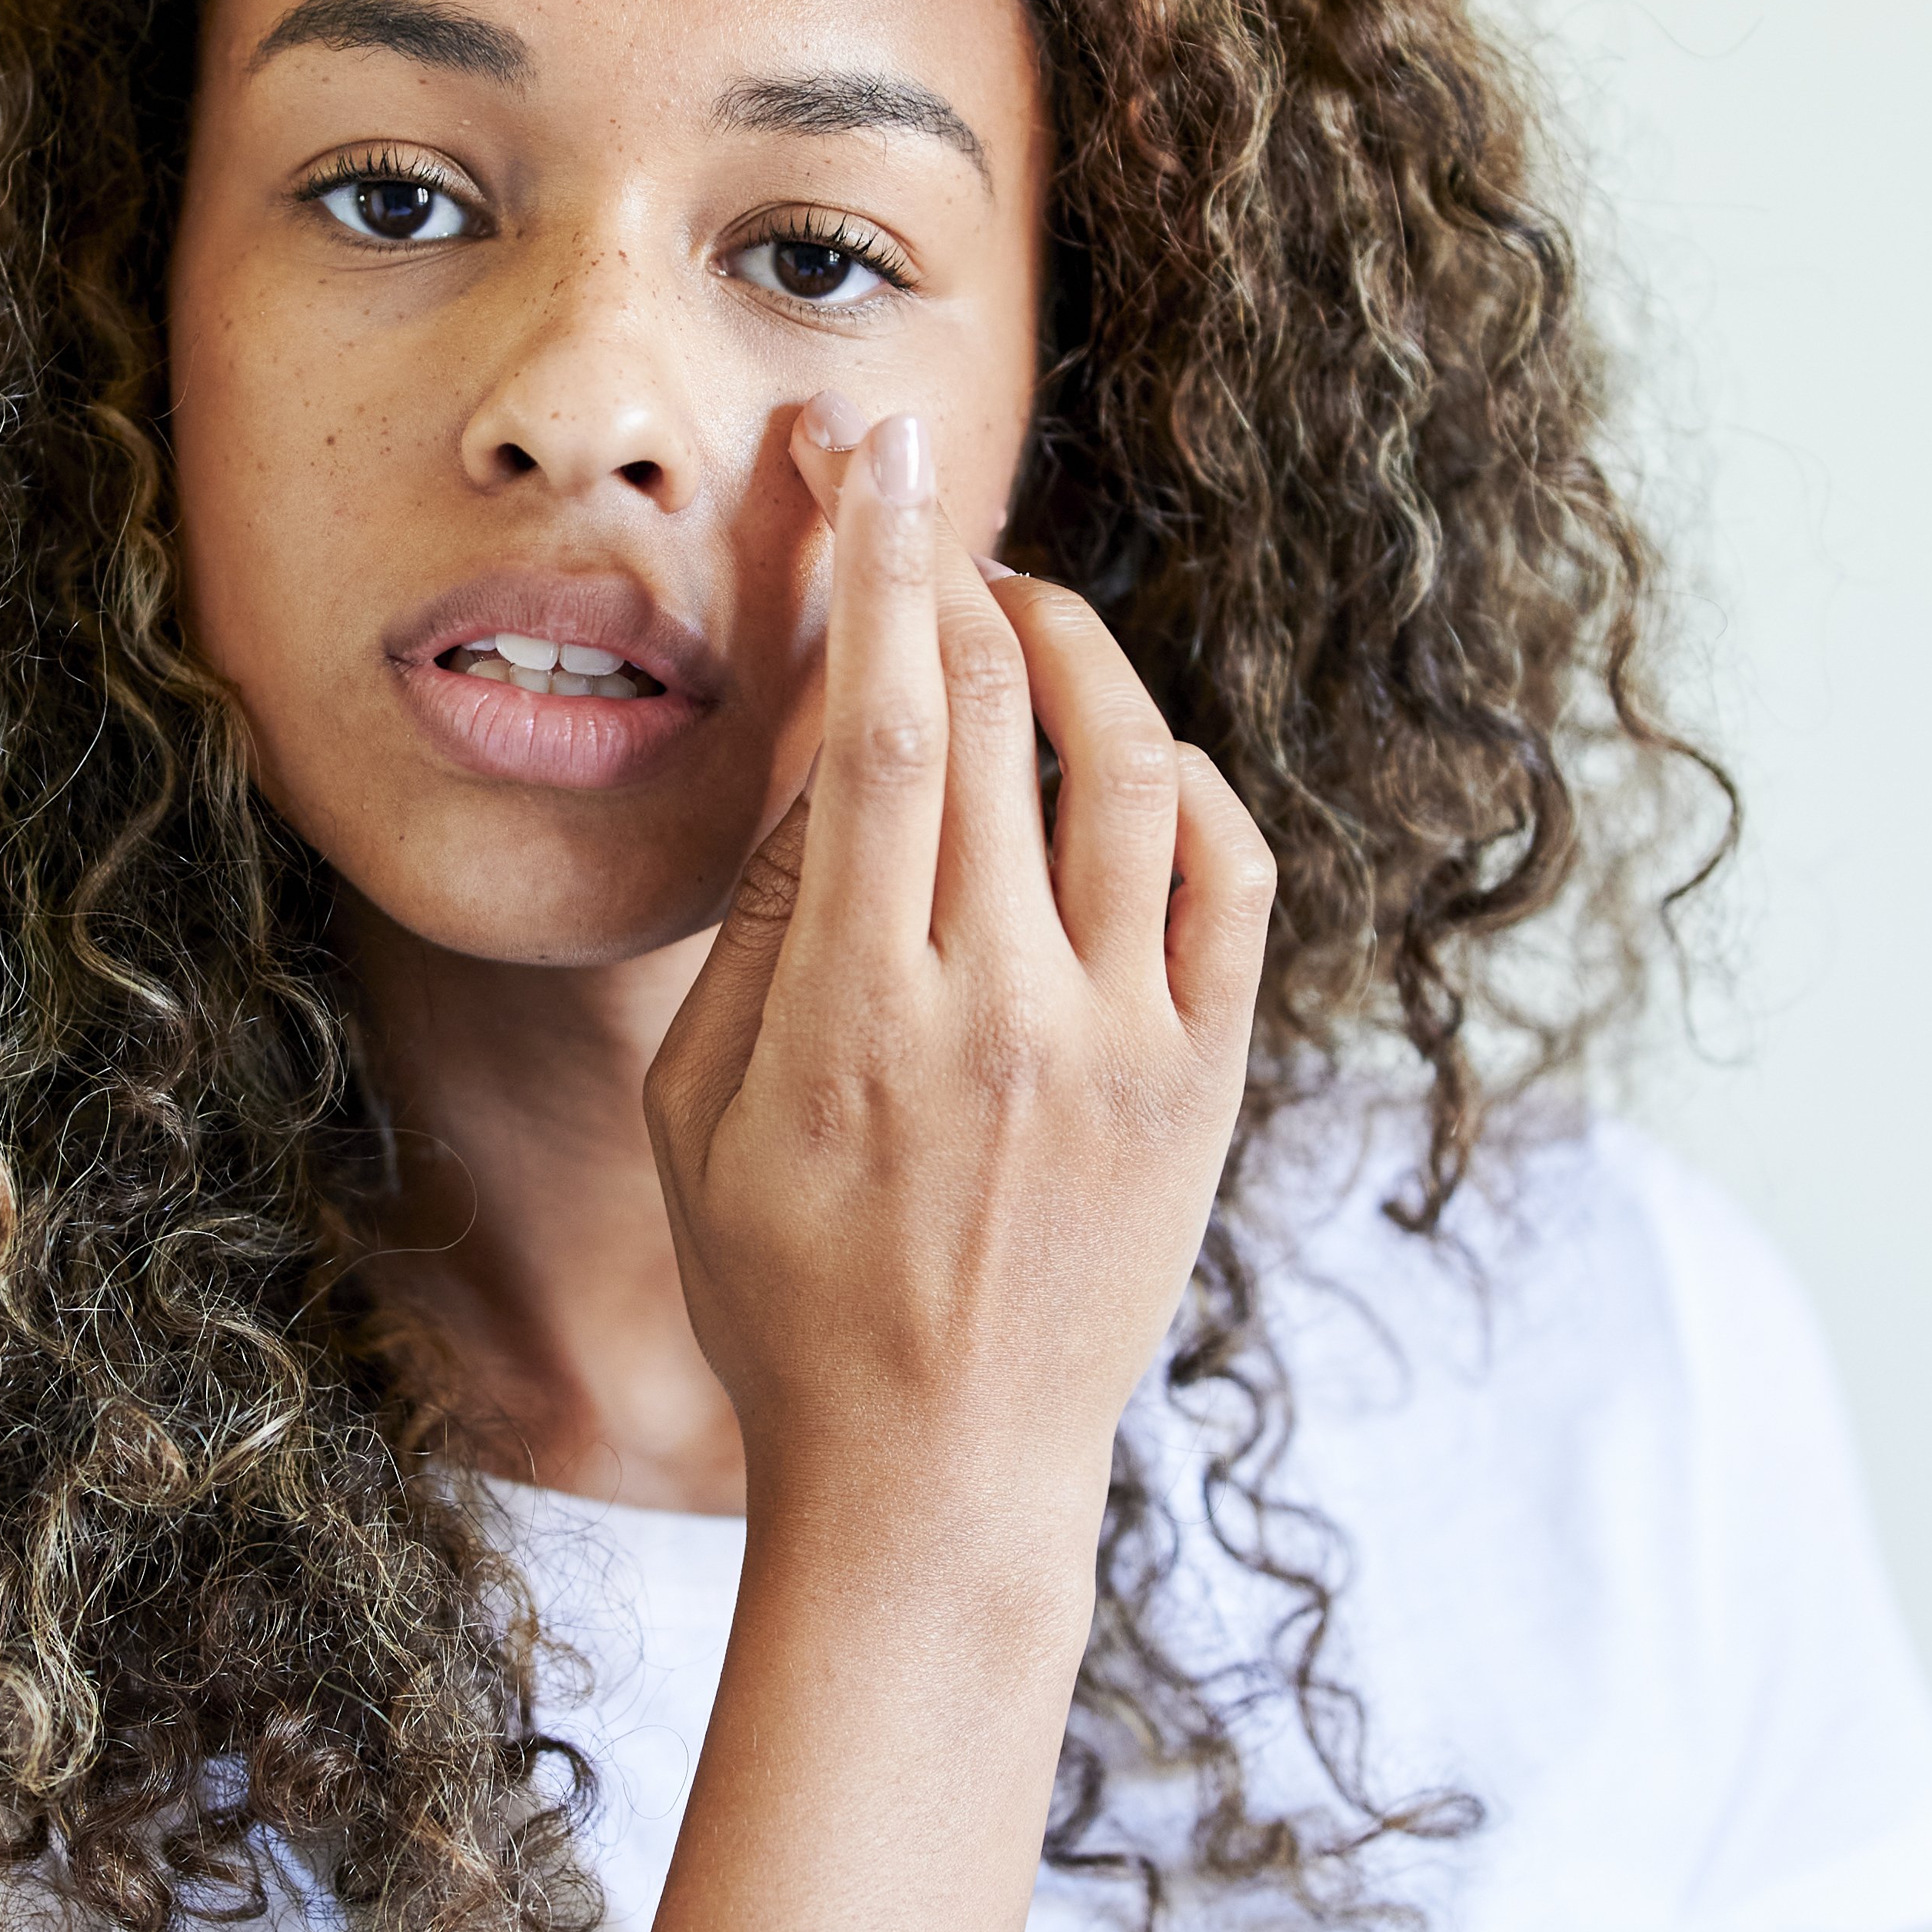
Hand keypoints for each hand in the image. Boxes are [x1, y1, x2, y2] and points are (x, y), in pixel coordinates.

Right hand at [642, 404, 1276, 1537]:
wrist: (937, 1473)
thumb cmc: (782, 1294)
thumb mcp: (700, 1110)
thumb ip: (760, 923)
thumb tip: (828, 743)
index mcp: (853, 1013)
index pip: (885, 726)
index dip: (881, 564)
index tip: (874, 458)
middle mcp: (1002, 1013)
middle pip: (1003, 717)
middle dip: (957, 569)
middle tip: (927, 496)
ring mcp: (1124, 1049)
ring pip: (1133, 772)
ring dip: (1082, 652)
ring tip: (1026, 603)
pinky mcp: (1205, 1087)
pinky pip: (1231, 881)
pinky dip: (1188, 784)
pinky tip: (1127, 755)